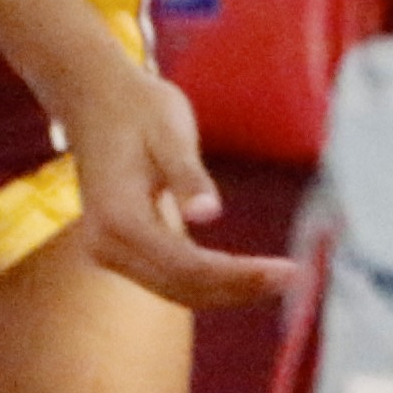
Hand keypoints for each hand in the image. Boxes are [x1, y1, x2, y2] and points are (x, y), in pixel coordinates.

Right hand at [53, 55, 298, 311]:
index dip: (238, 275)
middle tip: (295, 278)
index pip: (186, 264)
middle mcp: (105, 245)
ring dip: (229, 292)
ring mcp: (108, 252)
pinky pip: (170, 277)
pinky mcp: (121, 249)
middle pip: (182, 286)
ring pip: (177, 290)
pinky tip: (249, 275)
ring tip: (281, 280)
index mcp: (117, 217)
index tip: (288, 271)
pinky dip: (211, 281)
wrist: (97, 100)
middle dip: (240, 288)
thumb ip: (188, 175)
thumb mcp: (169, 132)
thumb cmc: (139, 109)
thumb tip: (207, 214)